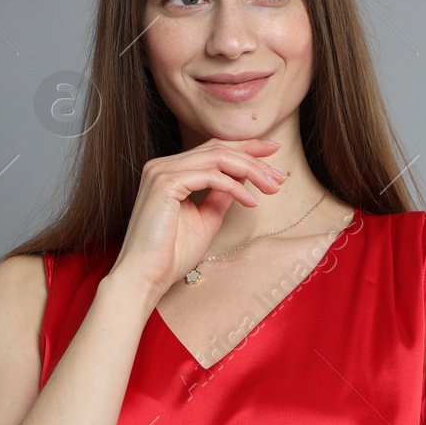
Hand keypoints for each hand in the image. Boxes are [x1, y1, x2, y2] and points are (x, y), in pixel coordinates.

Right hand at [109, 137, 288, 302]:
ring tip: (272, 187)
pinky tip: (251, 202)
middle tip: (280, 174)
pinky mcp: (165, 183)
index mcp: (170, 171)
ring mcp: (162, 171)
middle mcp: (163, 165)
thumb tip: (243, 181)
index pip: (212, 150)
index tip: (273, 153)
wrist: (145, 276)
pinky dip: (235, 188)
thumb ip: (221, 196)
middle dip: (253, 158)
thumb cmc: (171, 254)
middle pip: (217, 148)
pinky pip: (211, 177)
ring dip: (250, 170)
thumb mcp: (206, 219)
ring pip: (217, 158)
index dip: (245, 148)